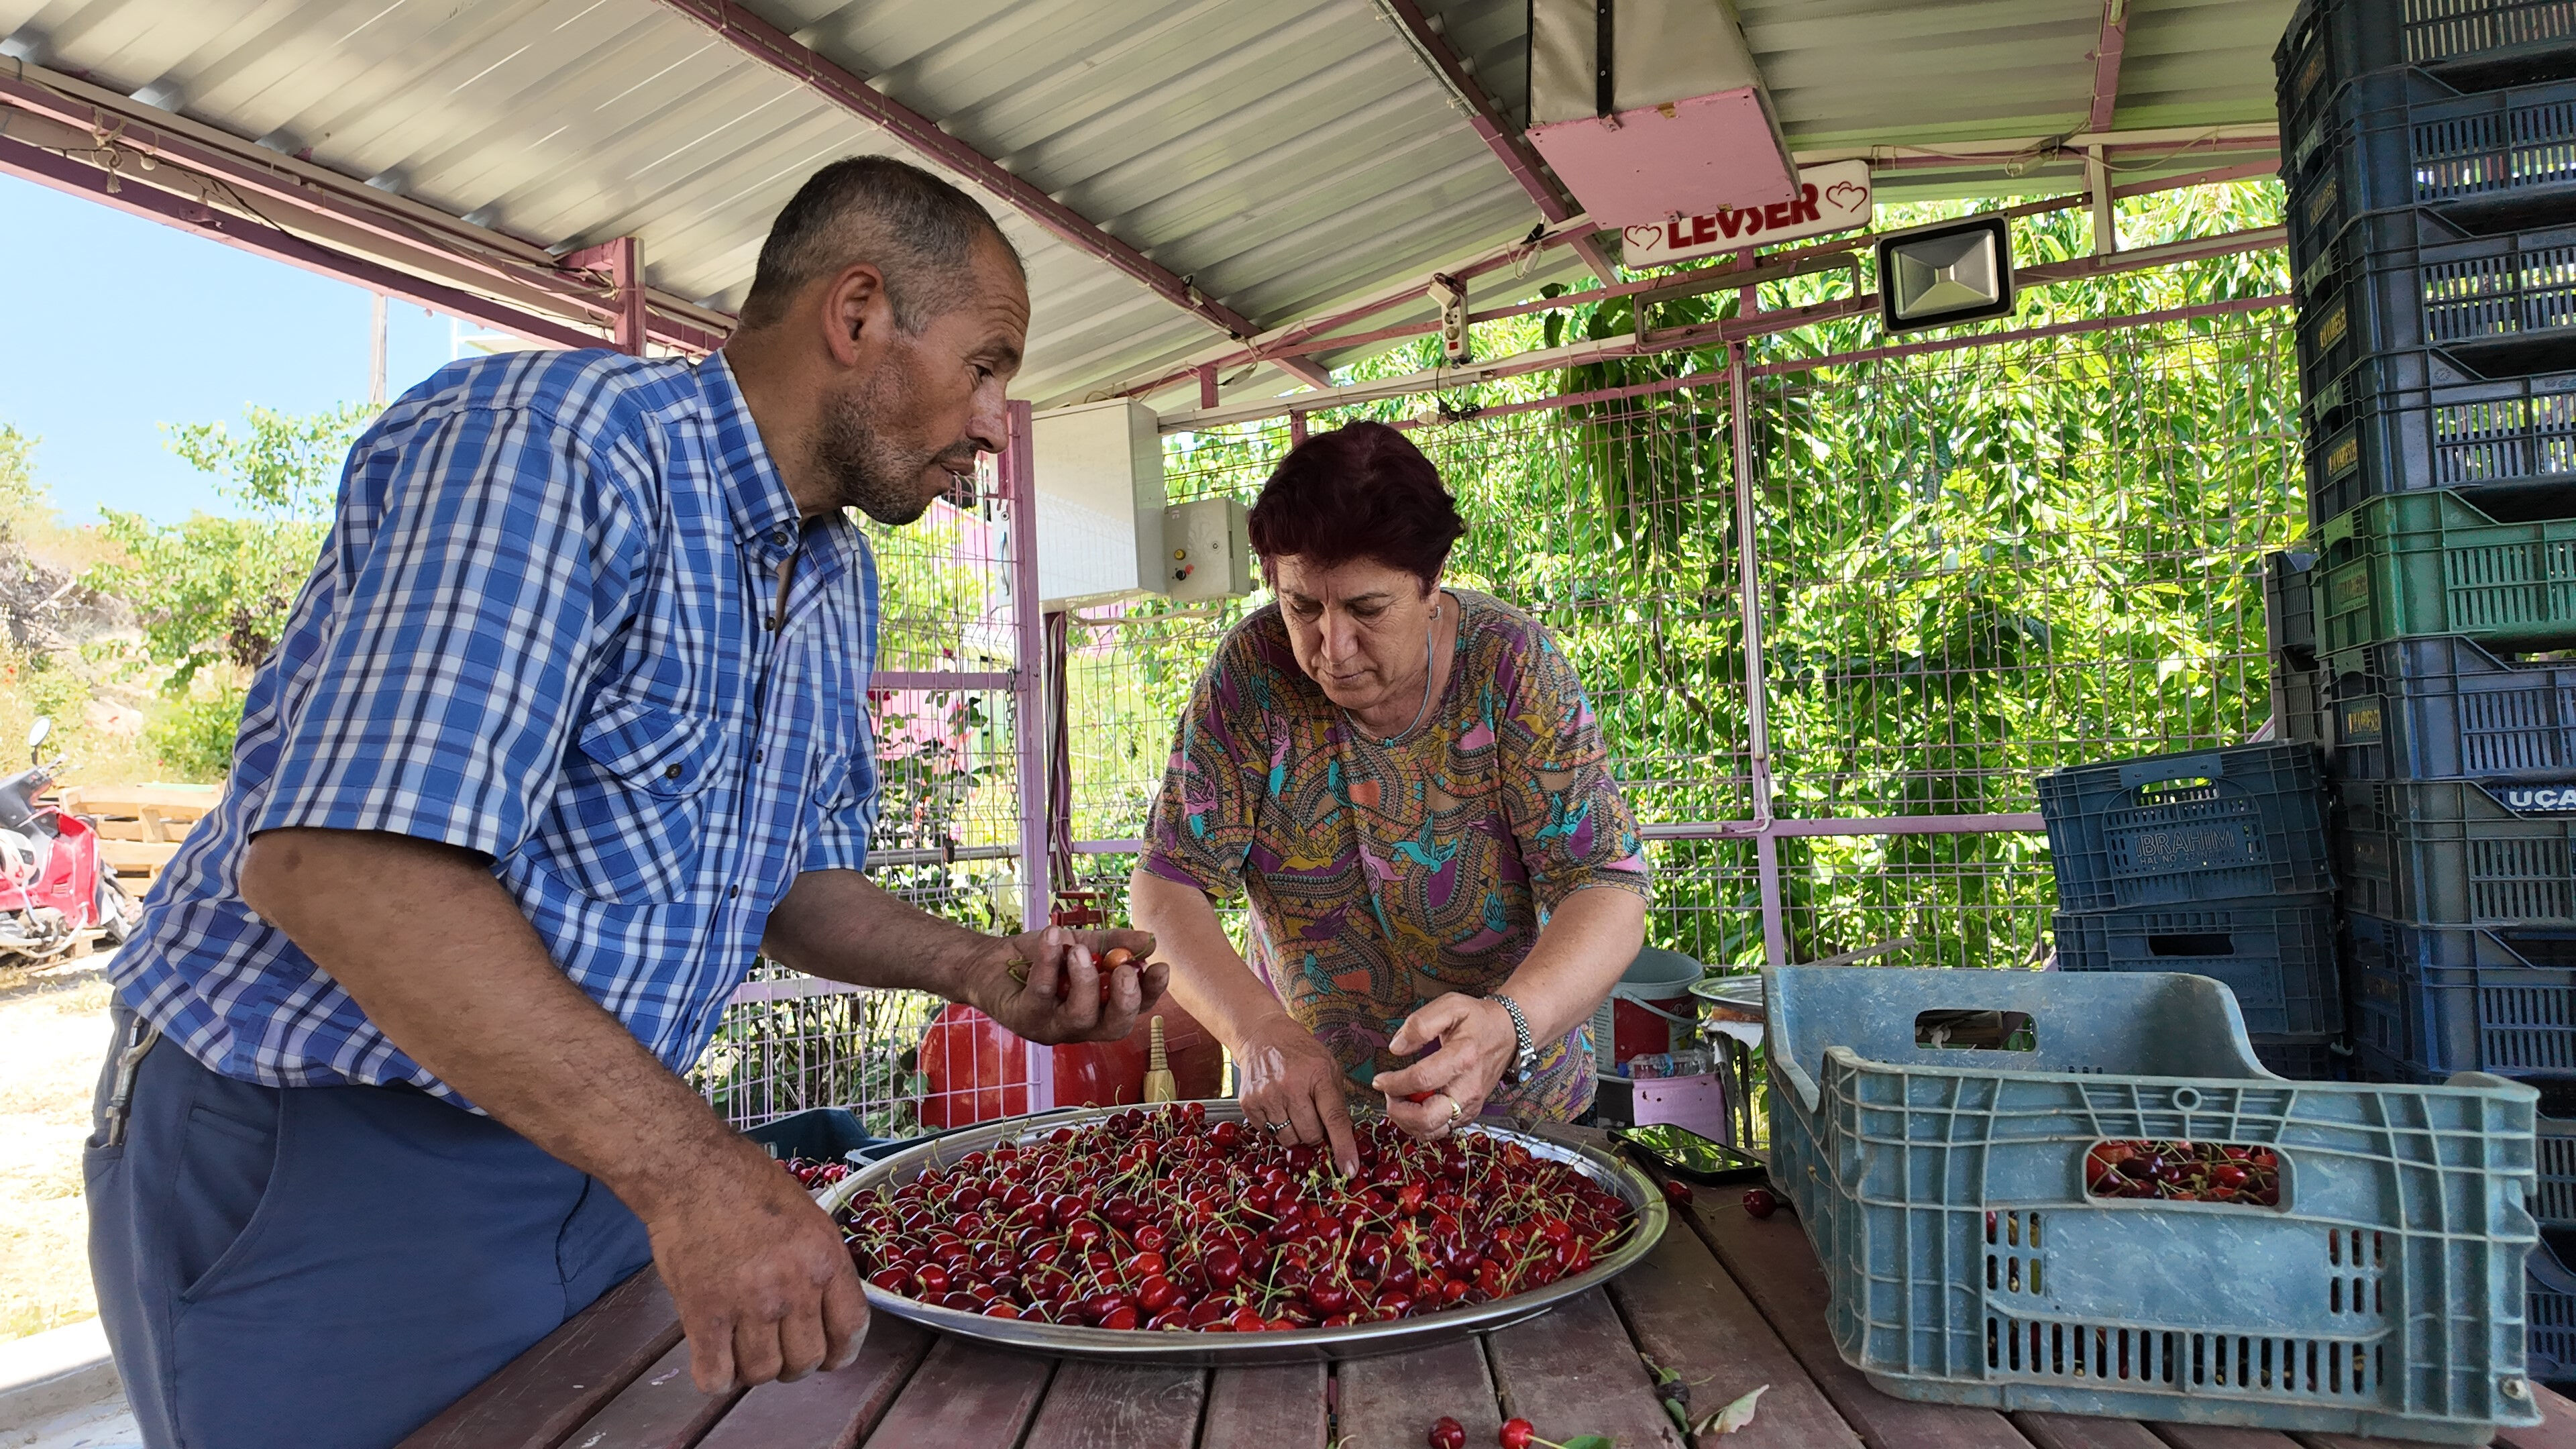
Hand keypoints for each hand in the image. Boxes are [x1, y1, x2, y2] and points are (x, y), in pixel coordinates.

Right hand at [646, 1146, 867, 1392]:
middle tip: (776, 1348)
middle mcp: (794, 1287)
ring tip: (743, 1350)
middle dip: (794, 1364)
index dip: (840, 1352)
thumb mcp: (808, 1217)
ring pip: (763, 1373)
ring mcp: (749, 1304)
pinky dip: (716, 1378)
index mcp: (825, 1258)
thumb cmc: (748, 1184)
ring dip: (754, 1370)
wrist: (691, 1172)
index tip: (828, 1356)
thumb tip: (825, 1308)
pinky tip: (714, 1358)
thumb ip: (820, 1265)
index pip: (851, 1328)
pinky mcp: (703, 1314)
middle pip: (807, 1360)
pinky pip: (716, 1376)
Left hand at [976, 925, 1167, 1044]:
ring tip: (1078, 949)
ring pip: (1079, 1017)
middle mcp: (1080, 1025)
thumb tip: (1149, 940)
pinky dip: (1049, 963)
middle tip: (1123, 971)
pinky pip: (1042, 994)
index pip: (1136, 1007)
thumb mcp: (1081, 942)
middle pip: (1115, 1027)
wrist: (990, 960)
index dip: (1151, 992)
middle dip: (1125, 1001)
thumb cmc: (1041, 957)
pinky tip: (1054, 937)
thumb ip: (1113, 942)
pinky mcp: (1024, 1019)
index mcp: (1100, 1008)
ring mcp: (1052, 1027)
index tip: (1161, 966)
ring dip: (1084, 980)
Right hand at [1235, 1013, 1359, 1175]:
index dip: (1343, 1147)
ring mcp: (1267, 1095)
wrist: (1262, 1036)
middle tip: (1311, 1114)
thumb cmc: (1301, 1053)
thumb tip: (1343, 1140)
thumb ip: (1337, 1101)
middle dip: (1315, 1133)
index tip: (1349, 1170)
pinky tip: (1278, 1106)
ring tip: (1293, 1108)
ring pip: (1289, 1139)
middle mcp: (1290, 1085)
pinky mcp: (1249, 1103)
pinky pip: (1269, 1134)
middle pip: (1310, 1135)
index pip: (1334, 1118)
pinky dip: (1277, 1126)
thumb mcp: (1329, 1067)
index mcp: (1318, 1075)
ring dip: (1295, 1132)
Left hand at [1371, 993, 1516, 1139]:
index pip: (1422, 1080)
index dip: (1394, 1083)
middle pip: (1427, 1117)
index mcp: (1463, 1057)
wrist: (1509, 1033)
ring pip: (1432, 1130)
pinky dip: (1420, 1125)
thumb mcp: (1450, 1005)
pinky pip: (1440, 1130)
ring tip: (1400, 1100)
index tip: (1380, 1080)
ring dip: (1407, 1121)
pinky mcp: (1469, 1113)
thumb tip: (1397, 1047)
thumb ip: (1420, 1024)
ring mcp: (1471, 1104)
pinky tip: (1413, 1107)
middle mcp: (1468, 1087)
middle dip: (1399, 1111)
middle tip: (1389, 1094)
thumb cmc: (1478, 1019)